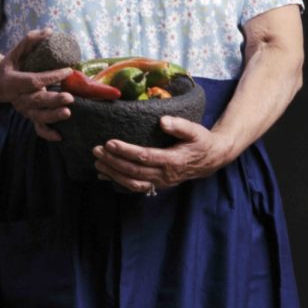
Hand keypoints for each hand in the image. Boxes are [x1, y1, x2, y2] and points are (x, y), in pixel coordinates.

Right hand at [0, 29, 73, 140]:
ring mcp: (23, 109)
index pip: (34, 80)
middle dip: (54, 100)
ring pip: (38, 116)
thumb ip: (30, 41)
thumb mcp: (17, 51)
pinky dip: (47, 134)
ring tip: (68, 113)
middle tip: (70, 97)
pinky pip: (37, 128)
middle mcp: (17, 97)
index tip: (67, 71)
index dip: (51, 77)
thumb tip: (49, 31)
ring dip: (53, 116)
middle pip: (37, 100)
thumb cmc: (12, 64)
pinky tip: (60, 136)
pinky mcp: (29, 115)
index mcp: (13, 81)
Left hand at [92, 116, 233, 192]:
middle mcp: (165, 175)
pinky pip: (136, 187)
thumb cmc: (201, 141)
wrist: (211, 159)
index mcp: (173, 160)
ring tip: (97, 163)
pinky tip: (105, 176)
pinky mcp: (158, 184)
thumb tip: (163, 121)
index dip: (125, 151)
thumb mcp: (195, 130)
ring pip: (132, 182)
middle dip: (113, 162)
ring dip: (113, 174)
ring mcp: (161, 182)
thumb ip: (179, 126)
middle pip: (134, 171)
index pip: (144, 157)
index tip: (109, 143)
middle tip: (96, 151)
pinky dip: (119, 182)